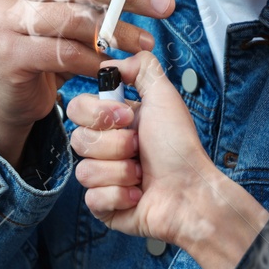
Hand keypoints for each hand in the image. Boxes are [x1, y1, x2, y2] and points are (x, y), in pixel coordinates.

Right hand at [0, 0, 173, 162]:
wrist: (13, 88)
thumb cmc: (51, 38)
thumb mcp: (79, 5)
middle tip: (164, 5)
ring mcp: (5, 17)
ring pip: (74, 18)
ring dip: (118, 31)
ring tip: (146, 43)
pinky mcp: (8, 53)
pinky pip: (64, 53)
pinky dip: (95, 60)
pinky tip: (112, 66)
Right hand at [68, 52, 268, 268]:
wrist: (191, 191)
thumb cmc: (180, 148)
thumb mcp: (165, 96)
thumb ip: (142, 68)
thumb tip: (113, 62)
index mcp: (114, 122)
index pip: (77, 108)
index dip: (98, 113)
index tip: (127, 116)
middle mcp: (106, 148)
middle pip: (78, 139)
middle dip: (114, 144)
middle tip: (139, 148)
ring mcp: (103, 178)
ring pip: (84, 171)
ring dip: (120, 171)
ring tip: (142, 173)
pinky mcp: (103, 206)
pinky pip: (92, 197)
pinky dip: (119, 195)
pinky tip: (138, 194)